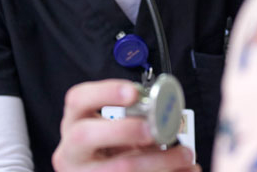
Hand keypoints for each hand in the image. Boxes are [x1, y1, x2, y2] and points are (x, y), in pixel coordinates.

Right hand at [52, 79, 199, 171]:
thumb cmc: (108, 148)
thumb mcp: (111, 129)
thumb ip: (131, 118)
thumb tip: (168, 114)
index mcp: (74, 123)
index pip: (78, 100)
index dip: (104, 93)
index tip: (133, 92)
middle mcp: (71, 150)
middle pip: (85, 136)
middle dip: (124, 130)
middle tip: (153, 130)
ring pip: (117, 168)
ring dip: (158, 161)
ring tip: (184, 155)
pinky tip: (185, 171)